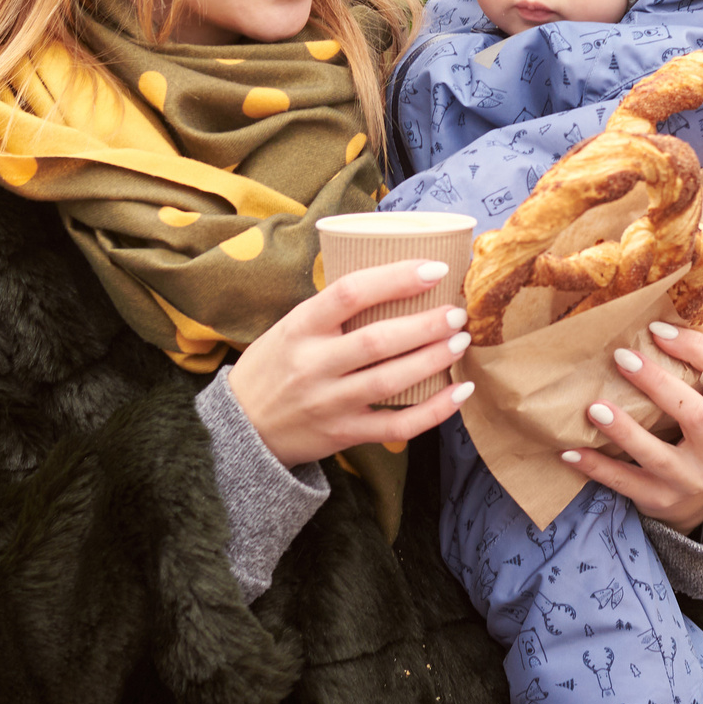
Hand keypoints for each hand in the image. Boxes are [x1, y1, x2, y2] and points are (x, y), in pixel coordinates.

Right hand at [227, 259, 473, 469]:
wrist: (242, 429)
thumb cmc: (274, 367)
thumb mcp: (290, 327)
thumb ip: (332, 310)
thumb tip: (396, 277)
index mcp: (300, 327)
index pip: (350, 292)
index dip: (395, 278)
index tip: (434, 269)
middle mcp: (313, 365)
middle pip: (377, 340)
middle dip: (425, 324)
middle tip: (457, 312)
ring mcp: (329, 403)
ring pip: (390, 381)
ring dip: (433, 359)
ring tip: (461, 341)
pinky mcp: (344, 434)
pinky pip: (397, 426)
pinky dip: (434, 411)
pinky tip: (459, 392)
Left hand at [562, 320, 702, 532]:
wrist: (697, 502)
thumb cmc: (692, 436)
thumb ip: (688, 377)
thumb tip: (642, 321)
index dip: (696, 348)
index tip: (657, 329)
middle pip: (695, 413)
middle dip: (657, 384)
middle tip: (622, 358)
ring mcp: (690, 479)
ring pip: (657, 455)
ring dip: (624, 430)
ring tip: (594, 407)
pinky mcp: (661, 500)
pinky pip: (625, 483)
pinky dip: (595, 467)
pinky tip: (569, 452)